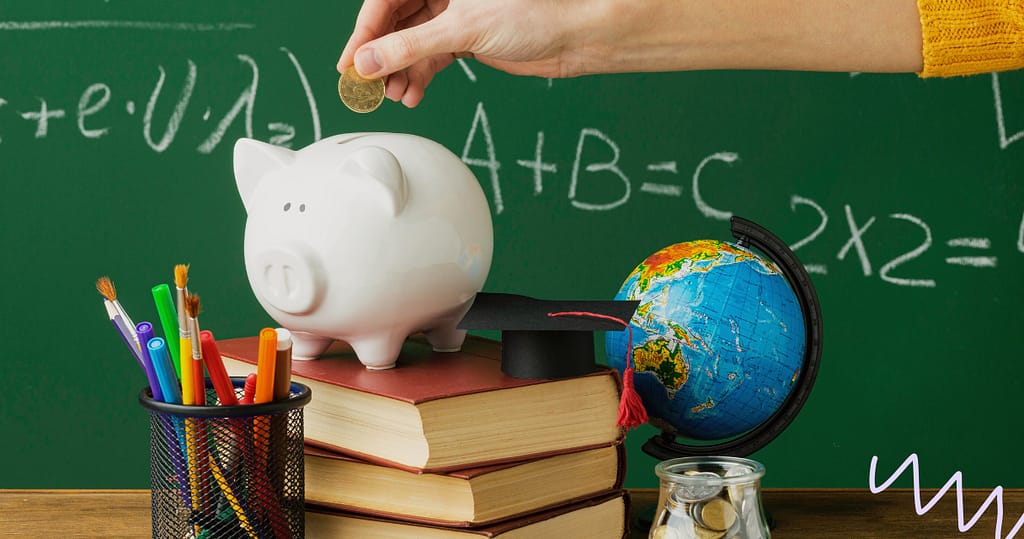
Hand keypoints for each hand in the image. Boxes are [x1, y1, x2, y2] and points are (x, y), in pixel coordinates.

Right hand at [338, 0, 587, 107]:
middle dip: (380, 56)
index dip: (364, 32)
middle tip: (367, 85)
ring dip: (399, 71)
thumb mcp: (461, 30)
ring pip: (411, 43)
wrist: (571, 36)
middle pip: (394, 22)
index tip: (351, 62)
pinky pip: (430, 56)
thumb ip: (410, 48)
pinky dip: (419, 76)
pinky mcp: (464, 38)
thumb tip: (367, 63)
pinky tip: (413, 94)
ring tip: (395, 95)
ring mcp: (452, 14)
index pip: (384, 0)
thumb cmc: (531, 13)